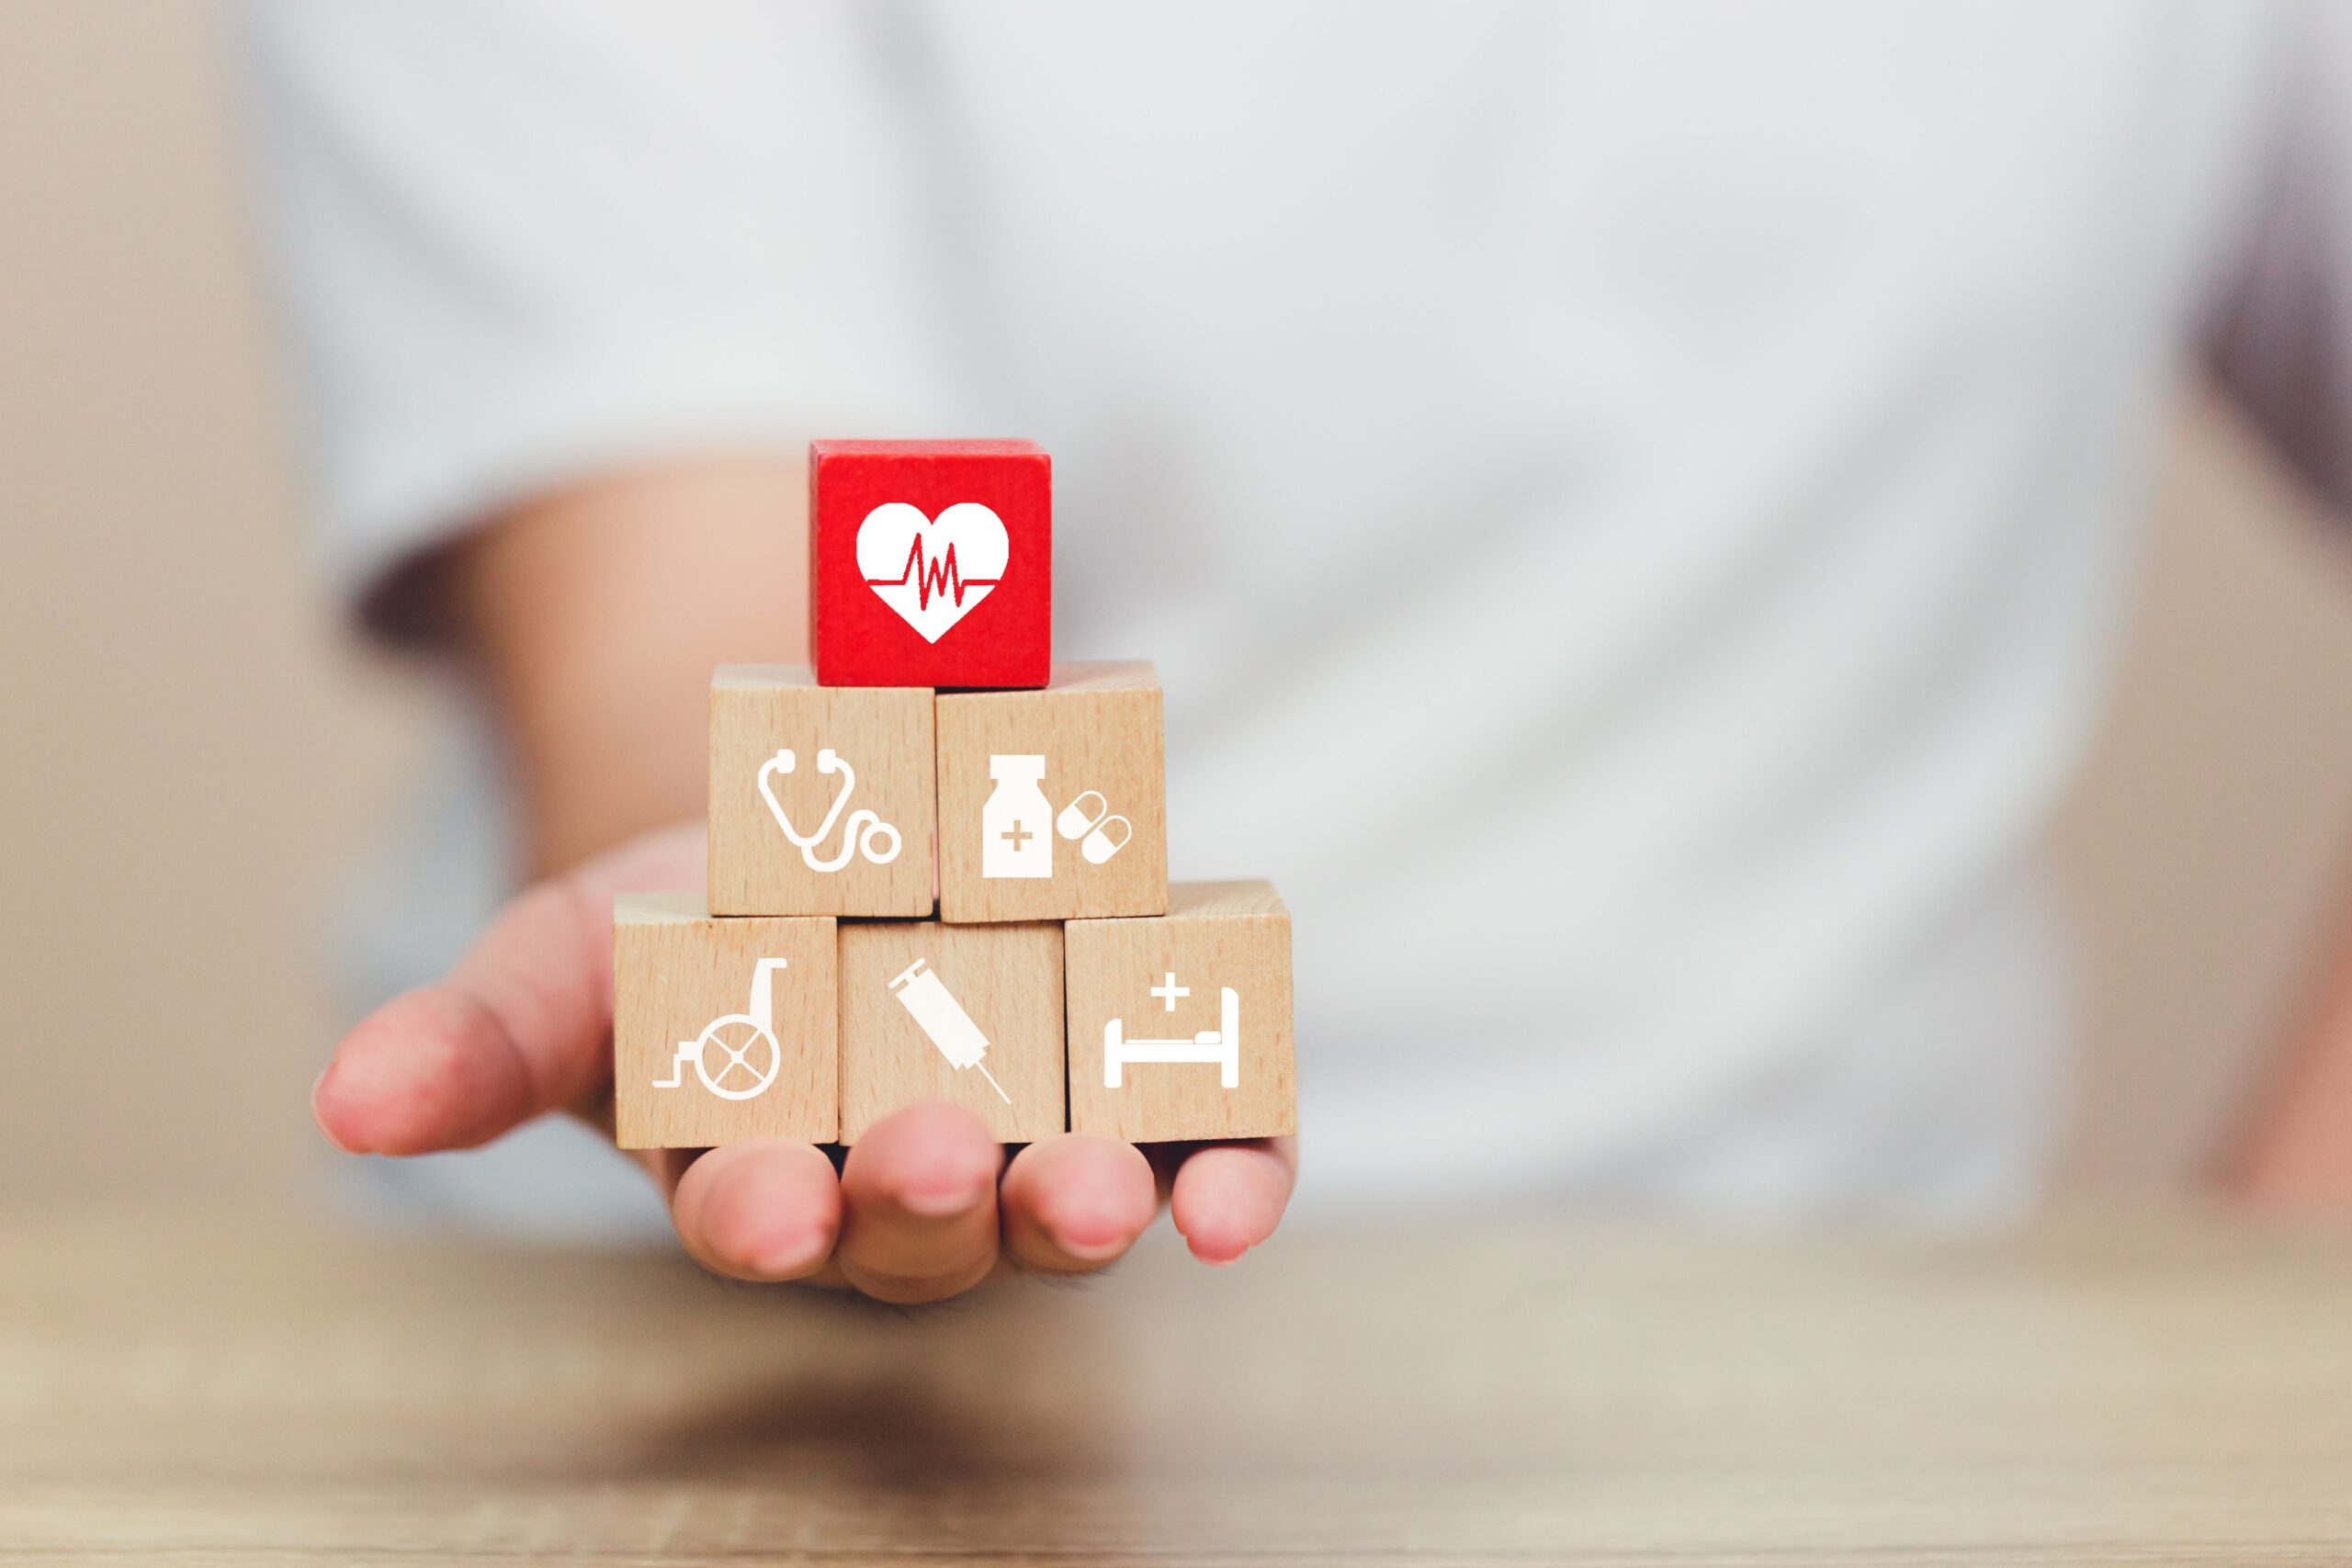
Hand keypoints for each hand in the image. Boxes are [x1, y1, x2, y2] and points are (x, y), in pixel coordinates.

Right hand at [309, 823, 1297, 1300]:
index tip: (757, 1200)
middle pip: (917, 1225)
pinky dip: (1228, 1175)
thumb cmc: (699, 928)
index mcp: (758, 1160)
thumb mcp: (579, 954)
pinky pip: (1199, 1151)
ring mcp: (1034, 1140)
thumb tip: (344, 1098)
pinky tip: (1240, 1201)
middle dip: (920, 1203)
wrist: (852, 839)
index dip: (755, 1209)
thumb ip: (482, 1032)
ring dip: (1074, 1205)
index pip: (752, 1208)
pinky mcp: (1150, 1093)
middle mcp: (904, 1180)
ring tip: (1088, 1183)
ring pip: (1055, 1203)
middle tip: (927, 1156)